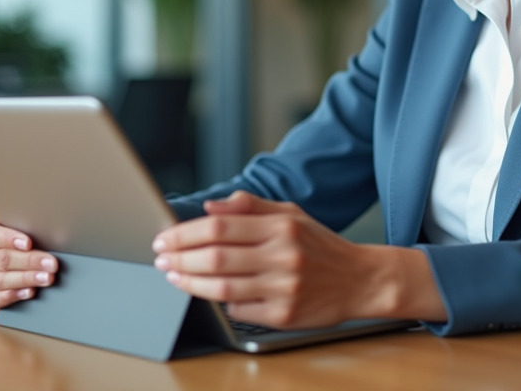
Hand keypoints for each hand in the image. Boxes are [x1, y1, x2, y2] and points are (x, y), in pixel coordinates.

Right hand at [0, 218, 57, 310]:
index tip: (29, 243)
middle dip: (29, 261)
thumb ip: (28, 226)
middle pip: (1, 259)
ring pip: (0, 280)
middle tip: (51, 263)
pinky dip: (14, 296)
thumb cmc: (21, 237)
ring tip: (47, 278)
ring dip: (27, 279)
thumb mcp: (21, 226)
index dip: (7, 238)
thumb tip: (50, 231)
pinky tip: (30, 291)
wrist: (15, 255)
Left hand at [151, 191, 446, 328]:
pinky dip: (218, 302)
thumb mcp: (291, 214)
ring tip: (173, 276)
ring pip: (221, 287)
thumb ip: (250, 206)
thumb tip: (211, 206)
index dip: (185, 233)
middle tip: (160, 258)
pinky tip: (207, 294)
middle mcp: (283, 256)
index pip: (220, 227)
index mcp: (282, 227)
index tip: (165, 237)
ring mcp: (284, 287)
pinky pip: (238, 309)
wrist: (360, 280)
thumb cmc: (320, 245)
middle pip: (215, 258)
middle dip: (179, 258)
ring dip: (189, 283)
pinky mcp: (285, 314)